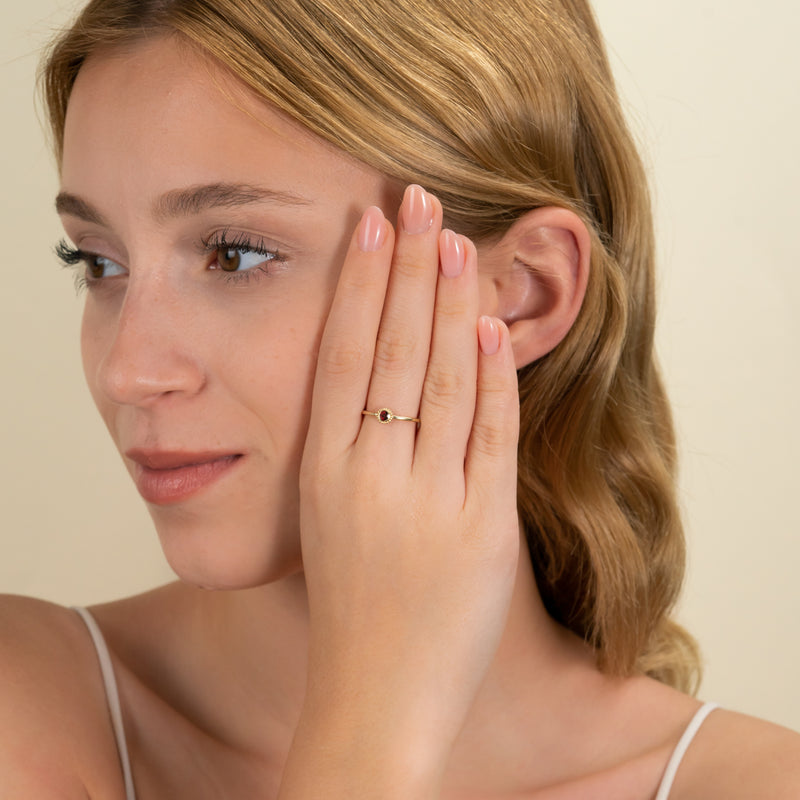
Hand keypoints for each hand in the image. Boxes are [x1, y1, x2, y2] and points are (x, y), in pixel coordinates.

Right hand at [286, 186, 520, 796]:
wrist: (375, 695)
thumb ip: (350, 452)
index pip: (342, 354)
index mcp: (327, 472)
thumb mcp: (328, 519)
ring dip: (451, 304)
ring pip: (439, 379)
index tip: (374, 224)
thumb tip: (378, 381)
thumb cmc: (349, 607)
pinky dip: (492, 379)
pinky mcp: (481, 528)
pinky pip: (489, 437)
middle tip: (420, 198)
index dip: (360, 283)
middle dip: (409, 268)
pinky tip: (493, 326)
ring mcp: (428, 500)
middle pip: (390, 349)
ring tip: (458, 241)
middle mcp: (372, 475)